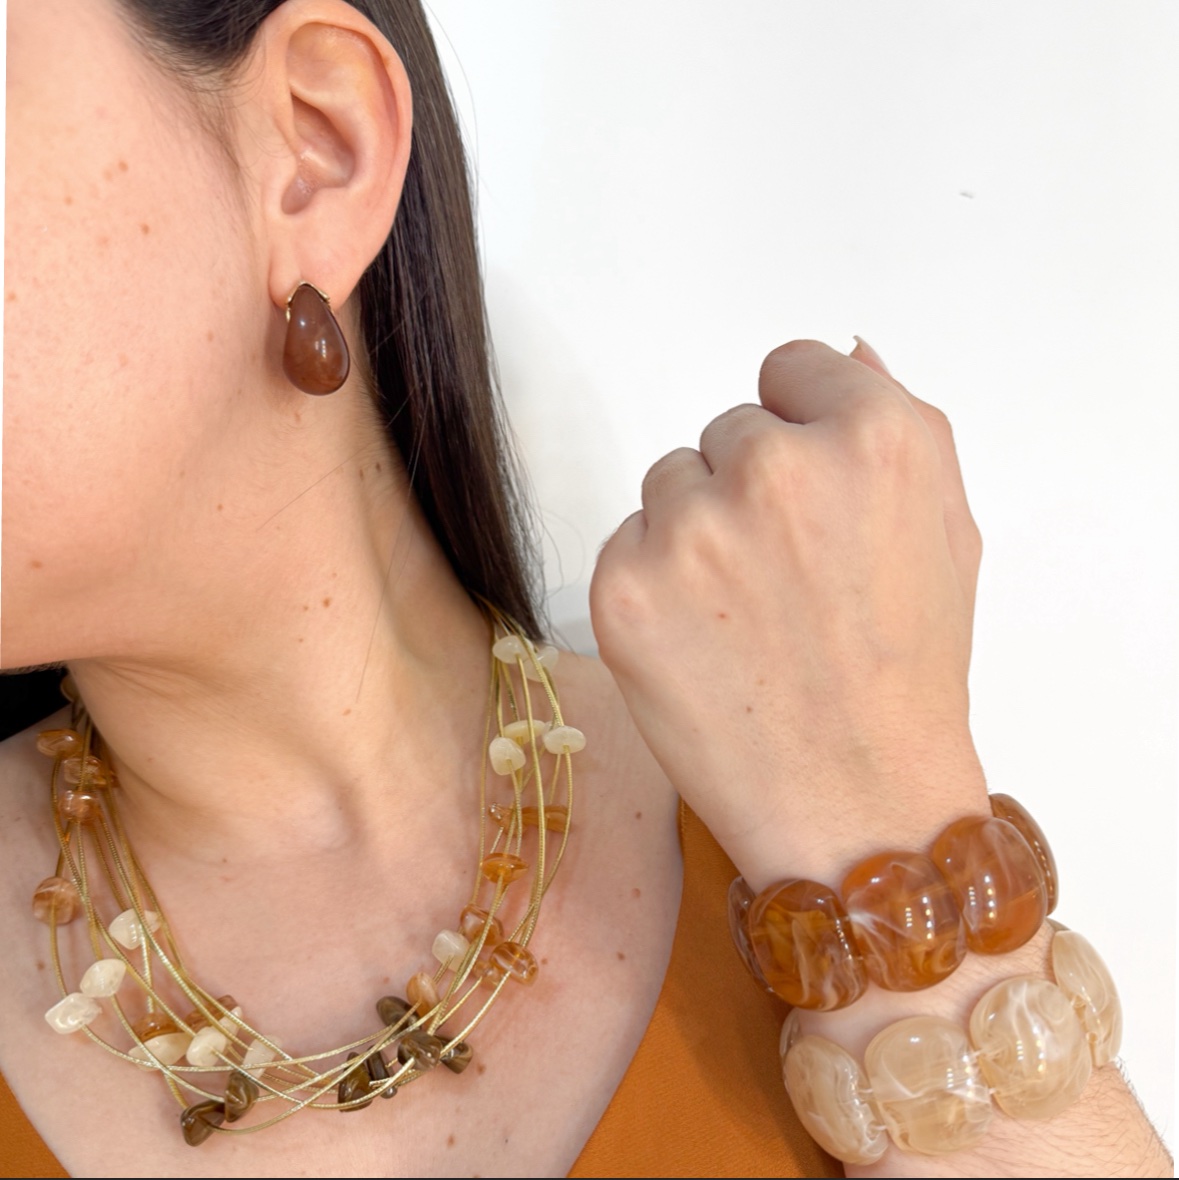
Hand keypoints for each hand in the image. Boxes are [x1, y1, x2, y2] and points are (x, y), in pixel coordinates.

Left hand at [591, 339, 988, 886]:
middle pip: (726, 431)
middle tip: (785, 582)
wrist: (853, 804)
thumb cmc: (907, 674)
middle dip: (750, 491)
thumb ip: (895, 425)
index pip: (789, 368)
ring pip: (670, 485)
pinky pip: (628, 543)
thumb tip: (847, 352)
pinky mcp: (623, 585)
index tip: (808, 494)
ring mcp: (692, 529)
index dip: (800, 430)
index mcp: (874, 439)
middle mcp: (777, 469)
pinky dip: (653, 585)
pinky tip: (700, 645)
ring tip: (743, 618)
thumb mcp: (945, 531)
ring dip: (696, 535)